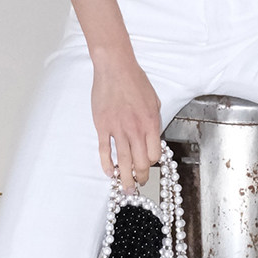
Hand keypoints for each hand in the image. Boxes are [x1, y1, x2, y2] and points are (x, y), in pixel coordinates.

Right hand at [91, 52, 163, 191]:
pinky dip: (107, 165)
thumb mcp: (154, 101)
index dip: (152, 162)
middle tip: (140, 184)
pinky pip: (105, 151)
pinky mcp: (102, 126)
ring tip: (126, 189)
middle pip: (140, 162)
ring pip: (123, 161)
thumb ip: (154, 121)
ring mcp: (117, 129)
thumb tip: (152, 138)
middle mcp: (135, 129)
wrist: (115, 68)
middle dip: (141, 177)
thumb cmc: (135, 81)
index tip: (149, 164)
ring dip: (125, 179)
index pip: (154, 154)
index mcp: (150, 123)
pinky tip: (110, 173)